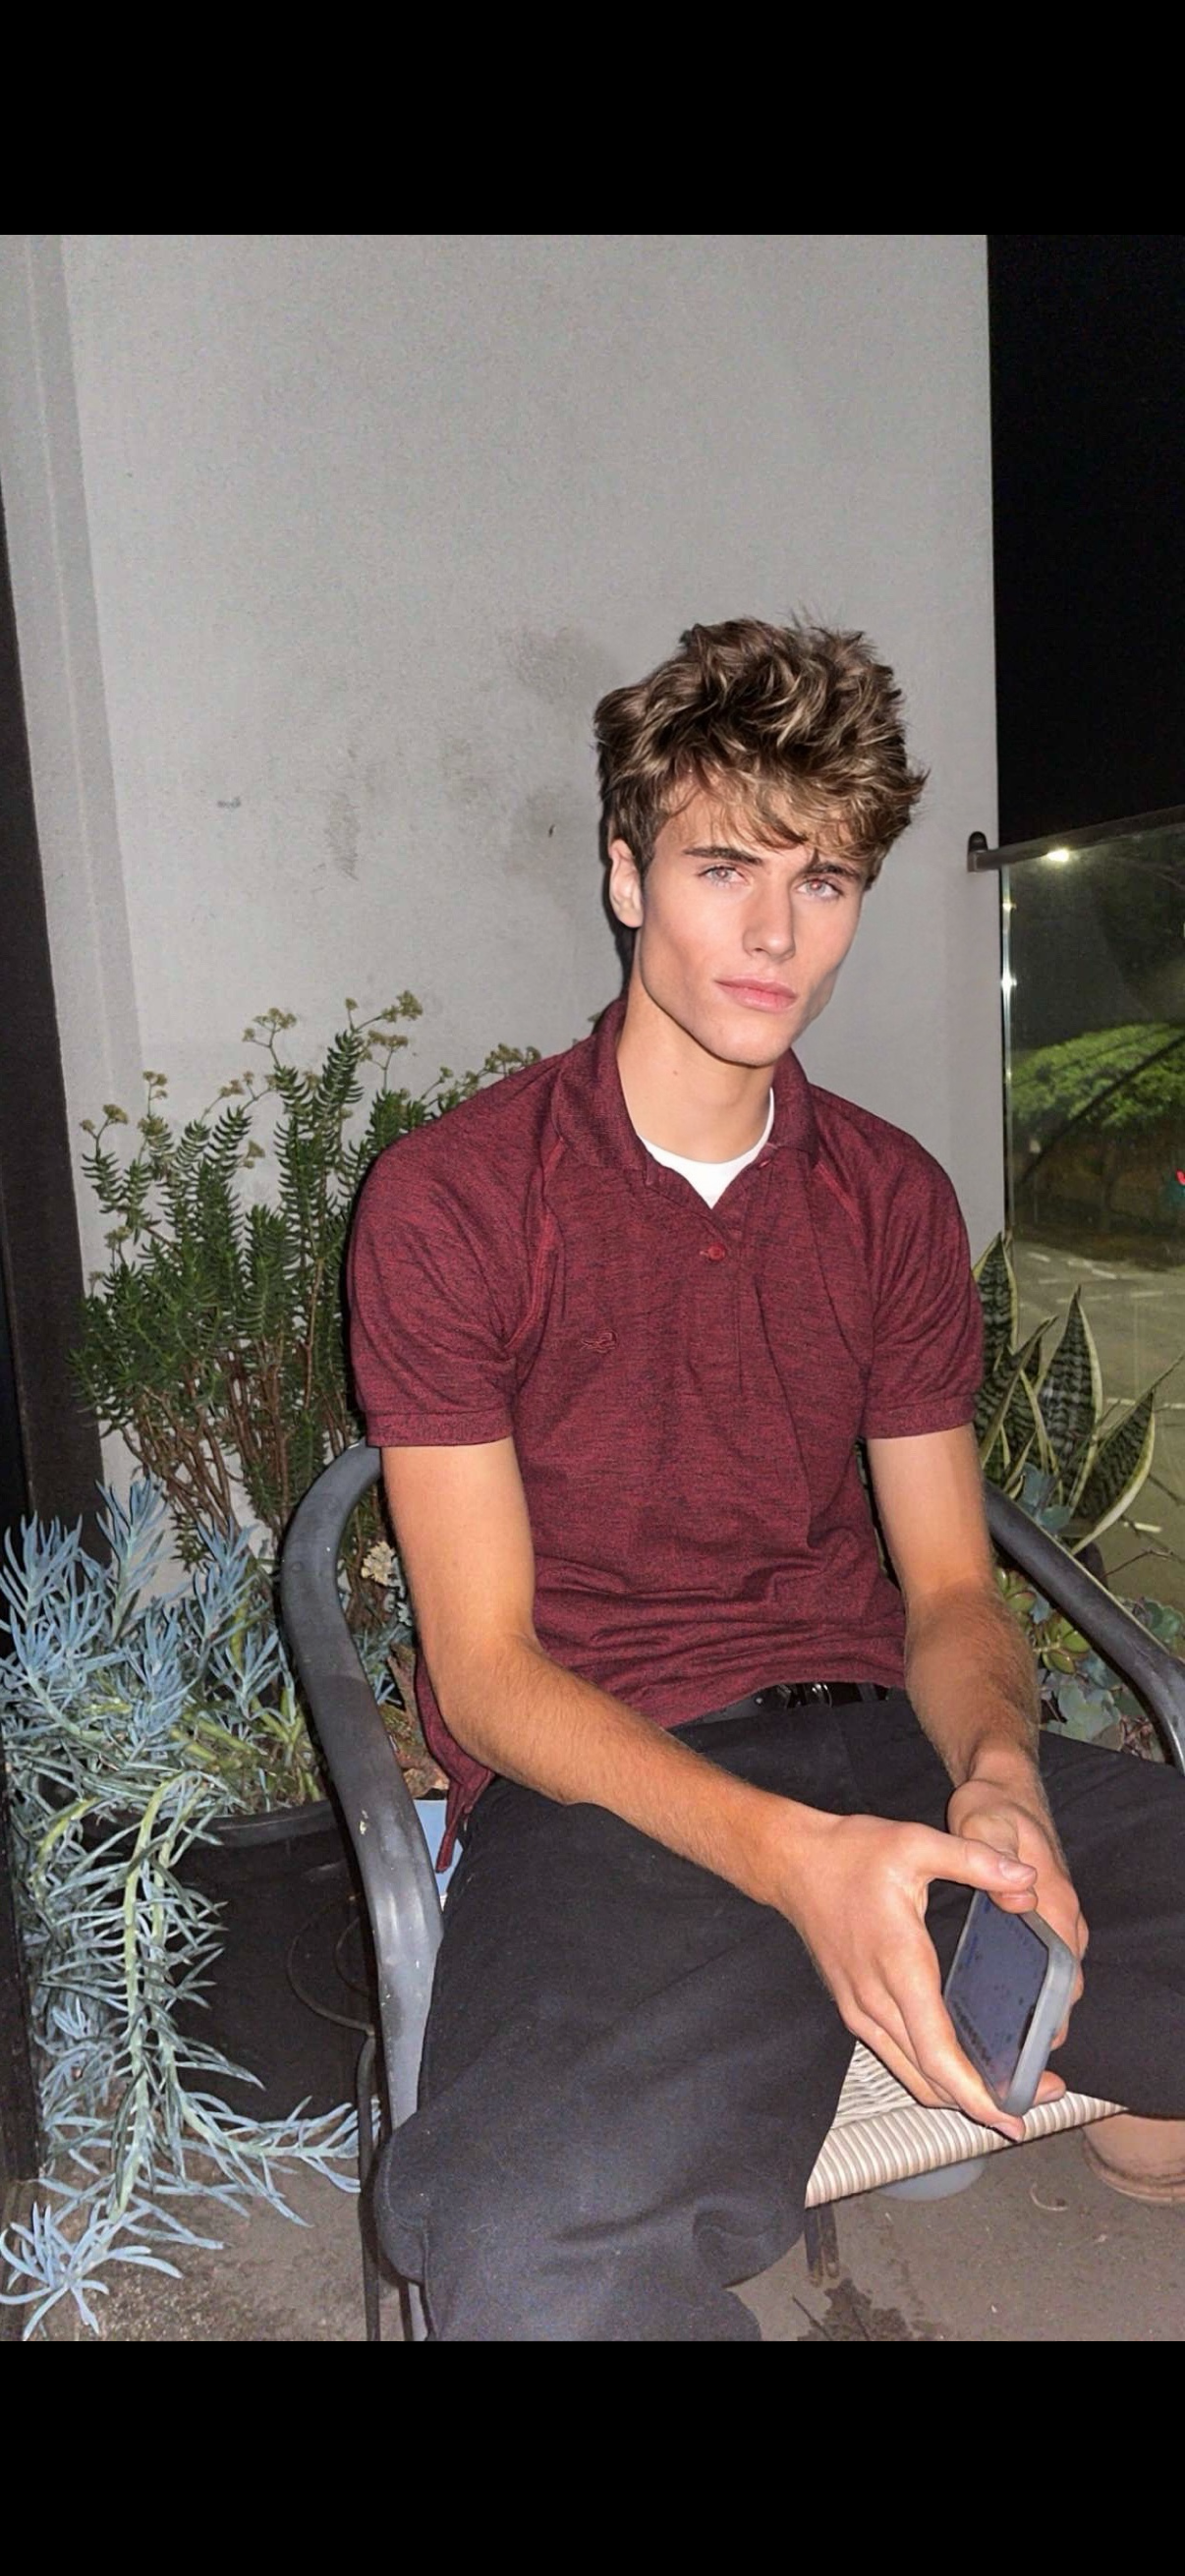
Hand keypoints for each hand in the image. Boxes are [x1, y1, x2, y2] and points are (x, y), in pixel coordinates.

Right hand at [780, 1809, 1041, 2138]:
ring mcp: (860, 2009)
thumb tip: (1027, 1881)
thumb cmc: (849, 1855)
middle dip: (983, 2103)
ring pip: (911, 2075)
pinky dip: (932, 2075)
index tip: (1013, 2115)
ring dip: (957, 2095)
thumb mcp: (915, 1843)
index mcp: (898, 1964)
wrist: (792, 1863)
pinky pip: (897, 2058)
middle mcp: (876, 1999)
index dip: (976, 2093)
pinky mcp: (854, 2008)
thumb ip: (975, 1861)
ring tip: (1005, 2096)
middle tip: (1034, 2102)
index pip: (937, 2051)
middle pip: (930, 2078)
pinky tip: (961, 2069)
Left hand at [946, 1762, 1087, 2055]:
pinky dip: (1026, 1990)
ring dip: (1035, 2012)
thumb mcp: (983, 1821)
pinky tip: (993, 2009)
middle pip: (1063, 1987)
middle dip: (1042, 2026)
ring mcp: (1055, 1920)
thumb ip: (991, 1854)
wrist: (1005, 1785)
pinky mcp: (1042, 1920)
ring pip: (1055, 1980)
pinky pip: (1042, 1964)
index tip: (1032, 2048)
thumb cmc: (994, 1806)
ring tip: (999, 2051)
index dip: (1052, 2015)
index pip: (1065, 1972)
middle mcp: (1063, 1916)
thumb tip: (1019, 1896)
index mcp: (1054, 1900)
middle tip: (1009, 2063)